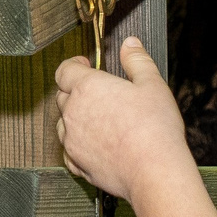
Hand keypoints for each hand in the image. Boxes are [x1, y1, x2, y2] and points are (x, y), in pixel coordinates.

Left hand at [53, 37, 188, 202]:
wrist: (154, 171)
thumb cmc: (154, 129)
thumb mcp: (152, 84)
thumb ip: (137, 60)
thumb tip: (130, 44)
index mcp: (88, 88)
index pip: (64, 70)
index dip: (74, 65)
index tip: (84, 65)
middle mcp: (73, 113)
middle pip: (62, 95)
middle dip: (76, 91)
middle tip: (99, 93)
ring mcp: (72, 140)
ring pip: (63, 124)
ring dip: (76, 118)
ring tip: (101, 120)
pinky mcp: (77, 163)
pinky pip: (69, 150)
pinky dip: (78, 145)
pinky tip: (97, 144)